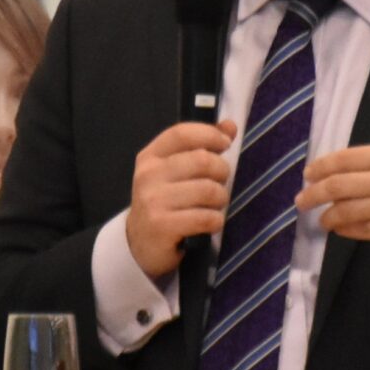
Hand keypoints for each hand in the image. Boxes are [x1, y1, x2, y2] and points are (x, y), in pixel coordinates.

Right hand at [125, 120, 237, 280]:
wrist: (140, 244)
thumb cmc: (164, 202)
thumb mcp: (175, 172)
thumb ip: (201, 146)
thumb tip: (230, 125)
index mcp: (150, 156)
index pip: (182, 133)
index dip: (210, 135)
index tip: (225, 144)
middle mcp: (148, 175)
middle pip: (202, 161)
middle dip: (222, 172)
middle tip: (220, 183)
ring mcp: (153, 201)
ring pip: (208, 190)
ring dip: (220, 199)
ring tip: (214, 205)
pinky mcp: (162, 226)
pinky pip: (206, 218)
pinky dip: (215, 221)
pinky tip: (209, 223)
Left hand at [295, 70, 369, 258]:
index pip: (346, 159)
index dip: (322, 166)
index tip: (309, 173)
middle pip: (337, 186)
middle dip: (313, 193)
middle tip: (301, 199)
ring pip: (345, 212)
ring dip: (328, 216)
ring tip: (320, 218)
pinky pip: (361, 231)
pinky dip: (346, 230)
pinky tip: (341, 229)